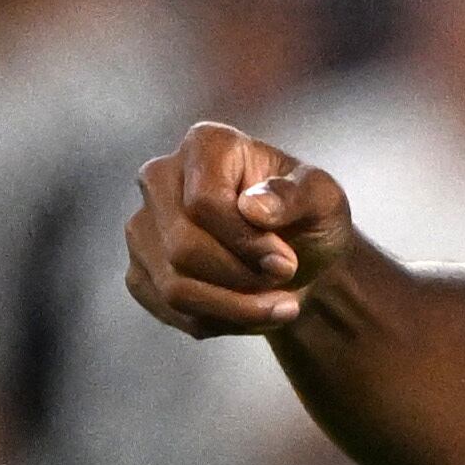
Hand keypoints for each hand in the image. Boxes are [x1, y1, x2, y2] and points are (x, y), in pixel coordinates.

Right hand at [124, 120, 355, 337]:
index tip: (286, 260)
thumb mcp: (325, 200)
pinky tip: (248, 309)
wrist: (299, 254)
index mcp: (206, 144)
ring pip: (173, 287)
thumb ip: (297, 196)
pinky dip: (218, 320)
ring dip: (234, 307)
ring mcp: (142, 226)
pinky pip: (169, 311)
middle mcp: (160, 178)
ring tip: (278, 305)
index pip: (205, 203)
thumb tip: (252, 207)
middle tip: (284, 279)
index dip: (246, 242)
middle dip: (242, 277)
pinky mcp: (139, 271)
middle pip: (183, 248)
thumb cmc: (310, 216)